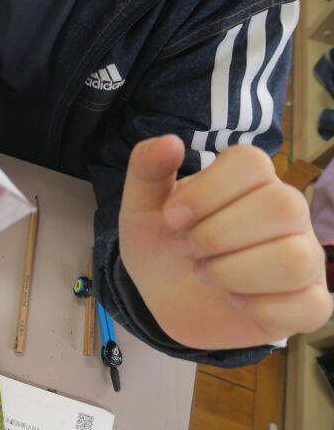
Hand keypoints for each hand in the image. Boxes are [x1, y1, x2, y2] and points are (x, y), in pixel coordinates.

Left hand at [119, 135, 332, 349]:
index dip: (208, 191)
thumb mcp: (140, 207)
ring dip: (236, 272)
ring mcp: (303, 258)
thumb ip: (146, 169)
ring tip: (206, 274)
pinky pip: (309, 306)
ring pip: (297, 259)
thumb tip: (169, 141)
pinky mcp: (307, 304)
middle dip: (219, 235)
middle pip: (284, 206)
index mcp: (248, 181)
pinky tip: (234, 302)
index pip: (252, 163)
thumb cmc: (160, 245)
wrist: (161, 299)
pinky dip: (261, 308)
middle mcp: (286, 213)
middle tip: (186, 250)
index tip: (172, 219)